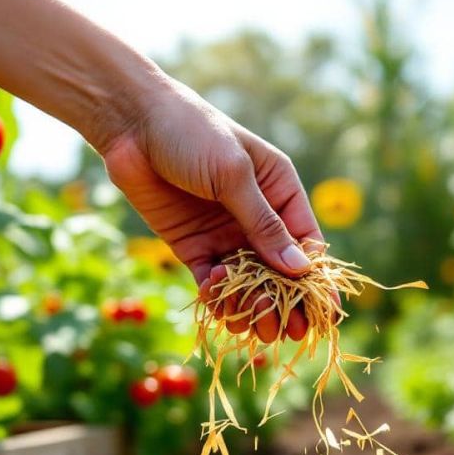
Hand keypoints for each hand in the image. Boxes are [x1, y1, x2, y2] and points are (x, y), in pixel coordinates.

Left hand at [100, 78, 320, 342]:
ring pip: (248, 282)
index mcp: (280, 191)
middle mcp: (257, 217)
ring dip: (251, 305)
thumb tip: (299, 270)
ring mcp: (225, 234)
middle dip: (284, 303)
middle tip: (286, 332)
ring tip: (253, 324)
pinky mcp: (194, 247)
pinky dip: (217, 296)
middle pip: (279, 271)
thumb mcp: (233, 175)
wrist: (130, 123)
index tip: (322, 314)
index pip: (306, 243)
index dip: (315, 280)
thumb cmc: (191, 132)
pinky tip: (217, 302)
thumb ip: (263, 225)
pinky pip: (212, 281)